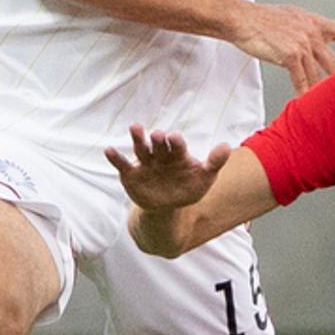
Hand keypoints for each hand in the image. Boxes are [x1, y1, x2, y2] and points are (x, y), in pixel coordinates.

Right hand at [106, 125, 229, 211]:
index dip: (175, 142)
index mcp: (178, 154)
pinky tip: (108, 150)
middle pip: (158, 144)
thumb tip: (226, 146)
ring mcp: (145, 163)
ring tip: (135, 127)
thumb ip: (214, 163)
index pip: (177, 145)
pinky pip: (122, 165)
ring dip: (137, 138)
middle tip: (157, 134)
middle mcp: (160, 155)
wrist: (167, 207)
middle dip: (158, 139)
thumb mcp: (204, 179)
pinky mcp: (130, 174)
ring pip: (140, 148)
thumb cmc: (187, 188)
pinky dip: (115, 158)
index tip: (174, 137)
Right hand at [233, 3, 334, 93]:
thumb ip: (306, 28)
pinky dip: (304, 91)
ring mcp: (301, 43)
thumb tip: (314, 40)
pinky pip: (301, 79)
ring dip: (323, 90)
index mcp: (314, 22)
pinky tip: (306, 101)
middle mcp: (311, 32)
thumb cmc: (261, 19)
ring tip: (329, 104)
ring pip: (318, 73)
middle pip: (334, 61)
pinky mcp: (289, 55)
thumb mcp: (291, 17)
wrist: (241, 19)